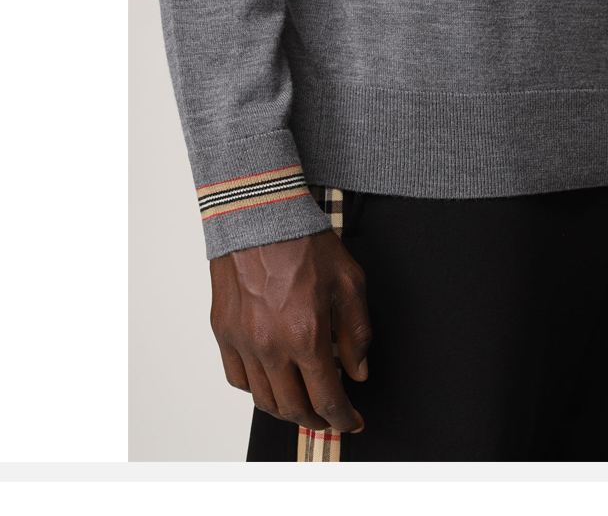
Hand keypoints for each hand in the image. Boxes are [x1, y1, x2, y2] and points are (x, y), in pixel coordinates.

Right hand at [209, 230, 371, 432]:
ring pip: (263, 400)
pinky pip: (237, 378)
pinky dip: (257, 389)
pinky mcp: (223, 331)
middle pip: (294, 408)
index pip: (327, 399)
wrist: (260, 214)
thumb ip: (357, 332)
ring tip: (303, 401)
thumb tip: (357, 371)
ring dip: (287, 409)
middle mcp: (270, 346)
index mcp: (306, 336)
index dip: (344, 418)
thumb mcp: (350, 282)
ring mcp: (242, 341)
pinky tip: (272, 380)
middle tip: (331, 414)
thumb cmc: (305, 242)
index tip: (352, 420)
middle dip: (318, 419)